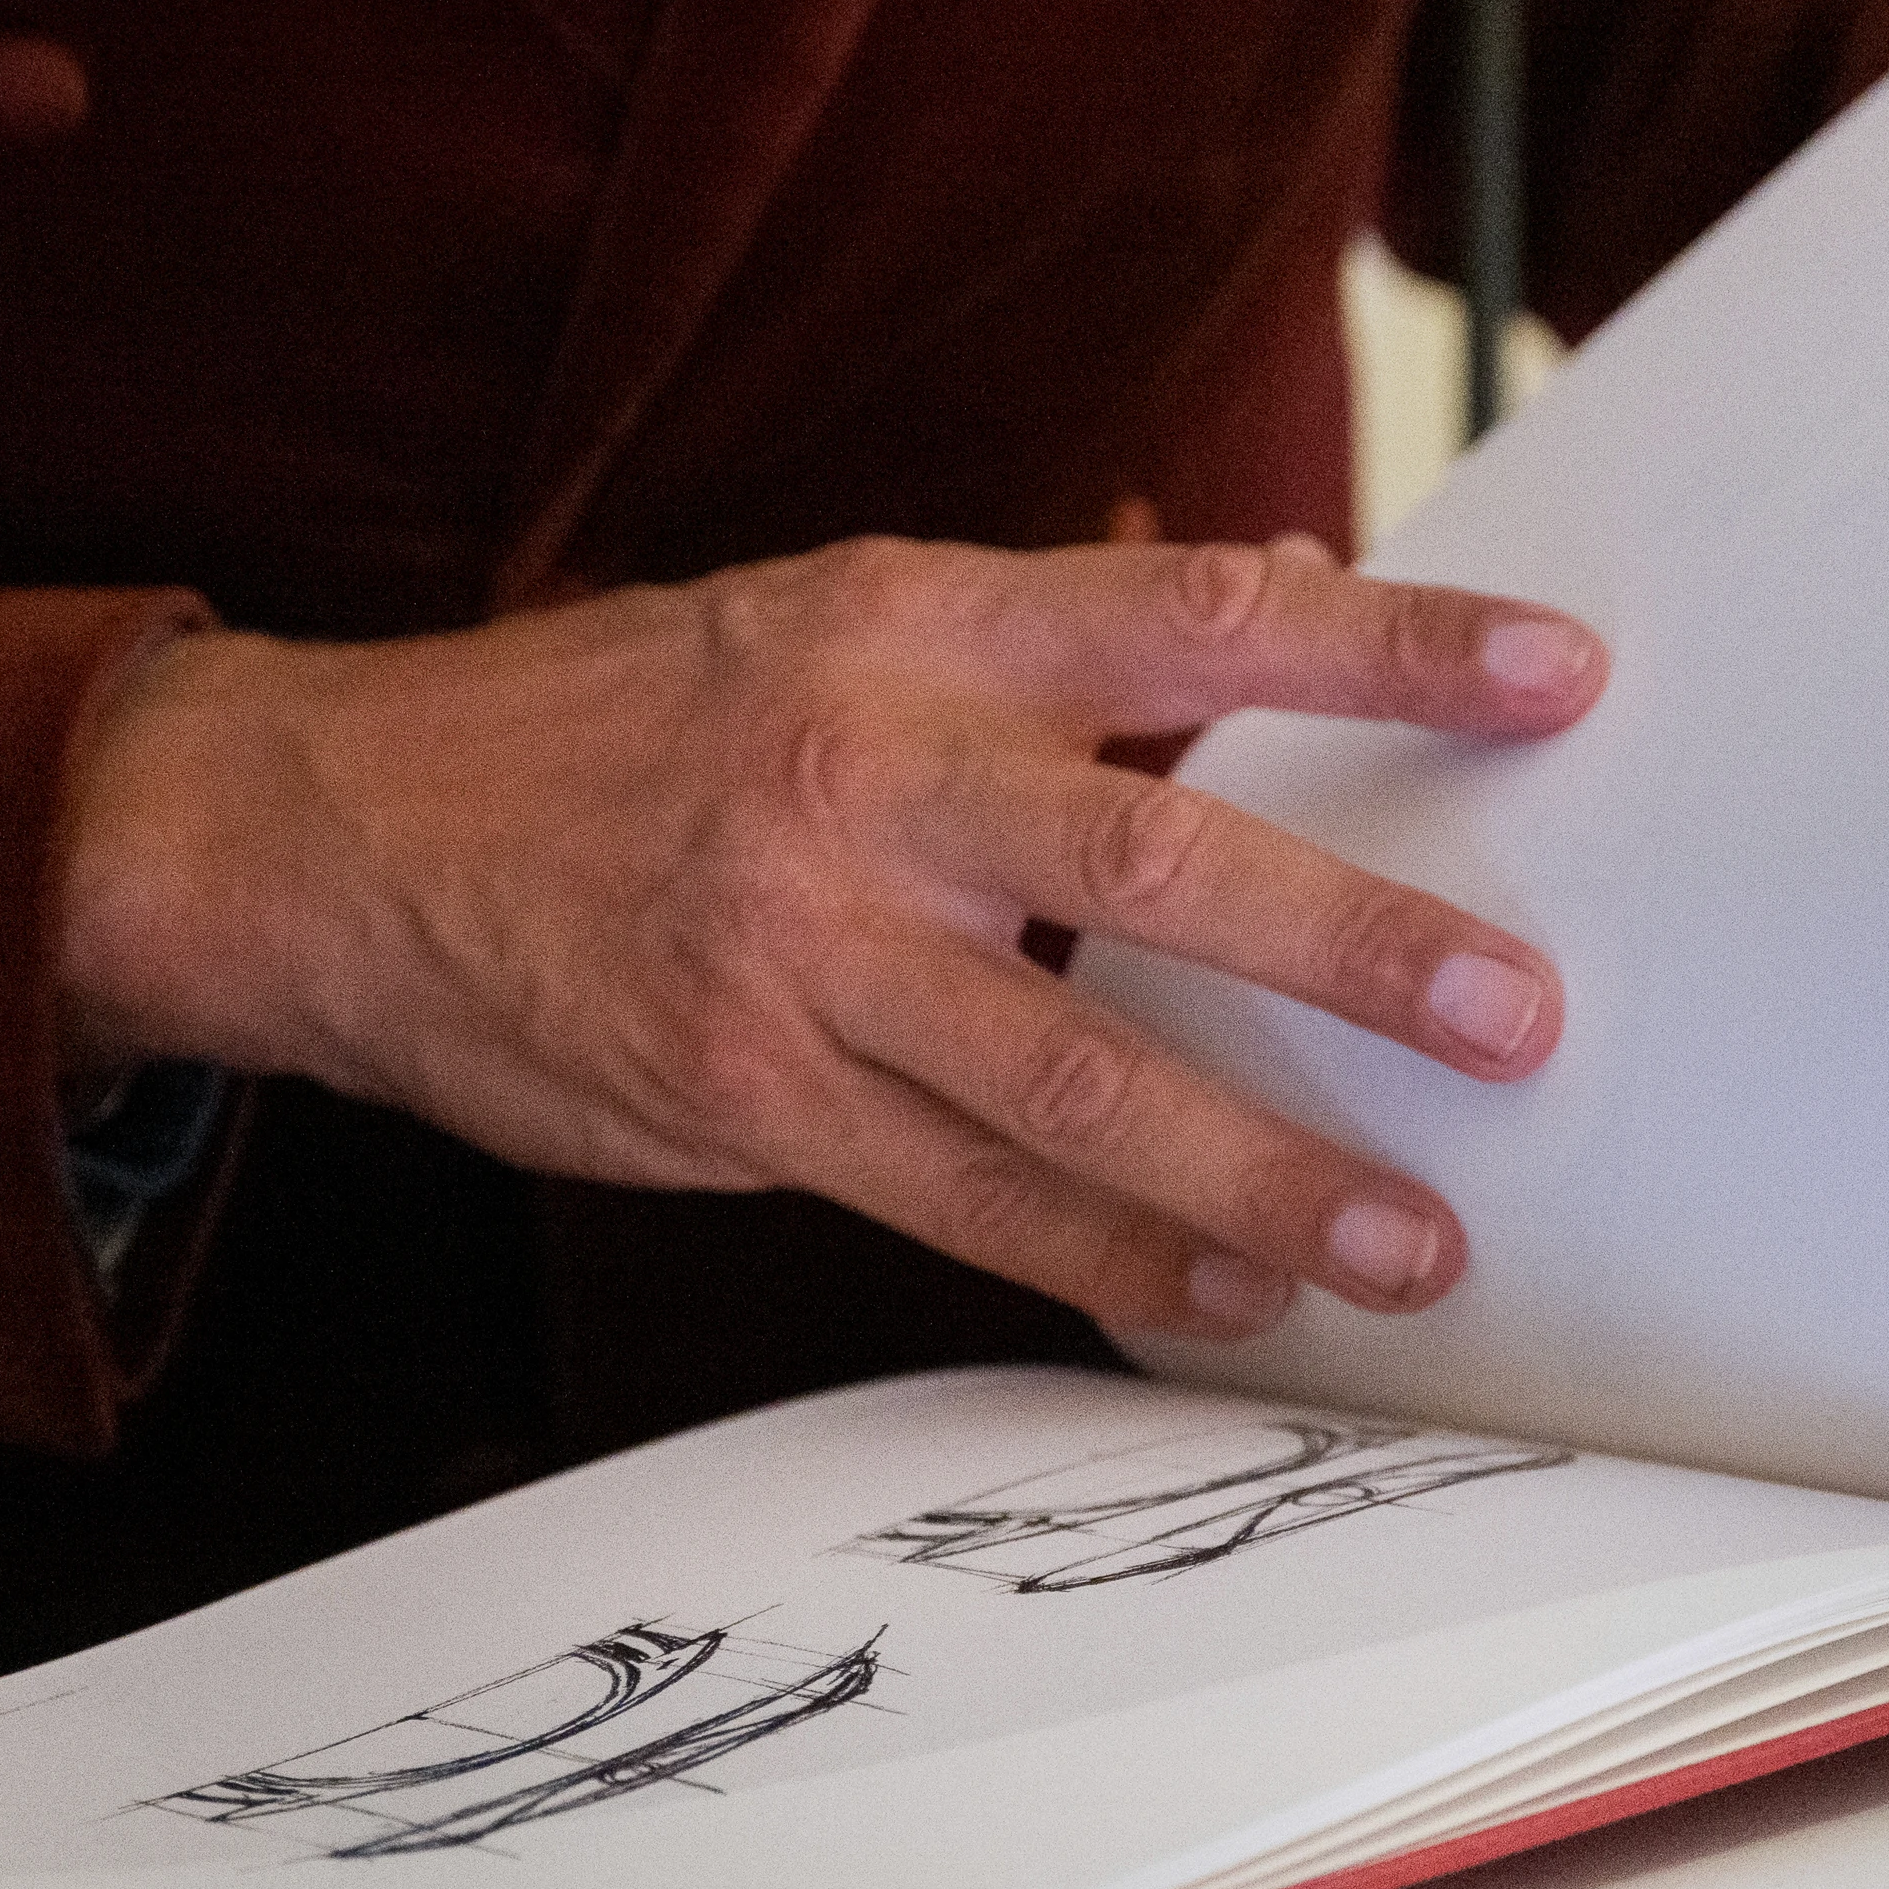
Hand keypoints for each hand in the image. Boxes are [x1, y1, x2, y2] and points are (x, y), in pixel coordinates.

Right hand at [53, 535, 1607, 1342]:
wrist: (333, 833)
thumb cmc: (613, 722)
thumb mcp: (820, 614)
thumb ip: (1045, 635)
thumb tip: (1279, 592)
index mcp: (908, 625)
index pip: (1193, 616)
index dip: (1388, 647)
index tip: (1554, 677)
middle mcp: (868, 780)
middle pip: (1156, 865)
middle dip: (1353, 948)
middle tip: (1516, 1011)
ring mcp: (805, 954)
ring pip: (1076, 1079)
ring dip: (1263, 1169)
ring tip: (1413, 1236)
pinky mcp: (748, 1098)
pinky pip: (969, 1204)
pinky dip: (1116, 1260)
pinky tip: (1233, 1297)